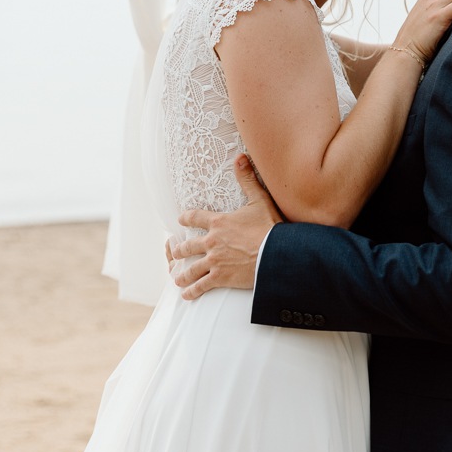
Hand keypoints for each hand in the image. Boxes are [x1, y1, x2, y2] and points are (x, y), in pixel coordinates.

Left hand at [171, 155, 282, 299]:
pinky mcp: (219, 277)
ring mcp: (214, 260)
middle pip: (187, 246)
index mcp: (218, 222)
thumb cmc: (269, 227)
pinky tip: (187, 294)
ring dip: (182, 274)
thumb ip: (247, 180)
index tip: (180, 220)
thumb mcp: (259, 200)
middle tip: (175, 251)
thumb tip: (240, 157)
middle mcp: (211, 241)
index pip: (194, 218)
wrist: (276, 254)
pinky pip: (200, 285)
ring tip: (178, 278)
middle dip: (179, 250)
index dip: (186, 218)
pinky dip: (192, 290)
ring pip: (190, 268)